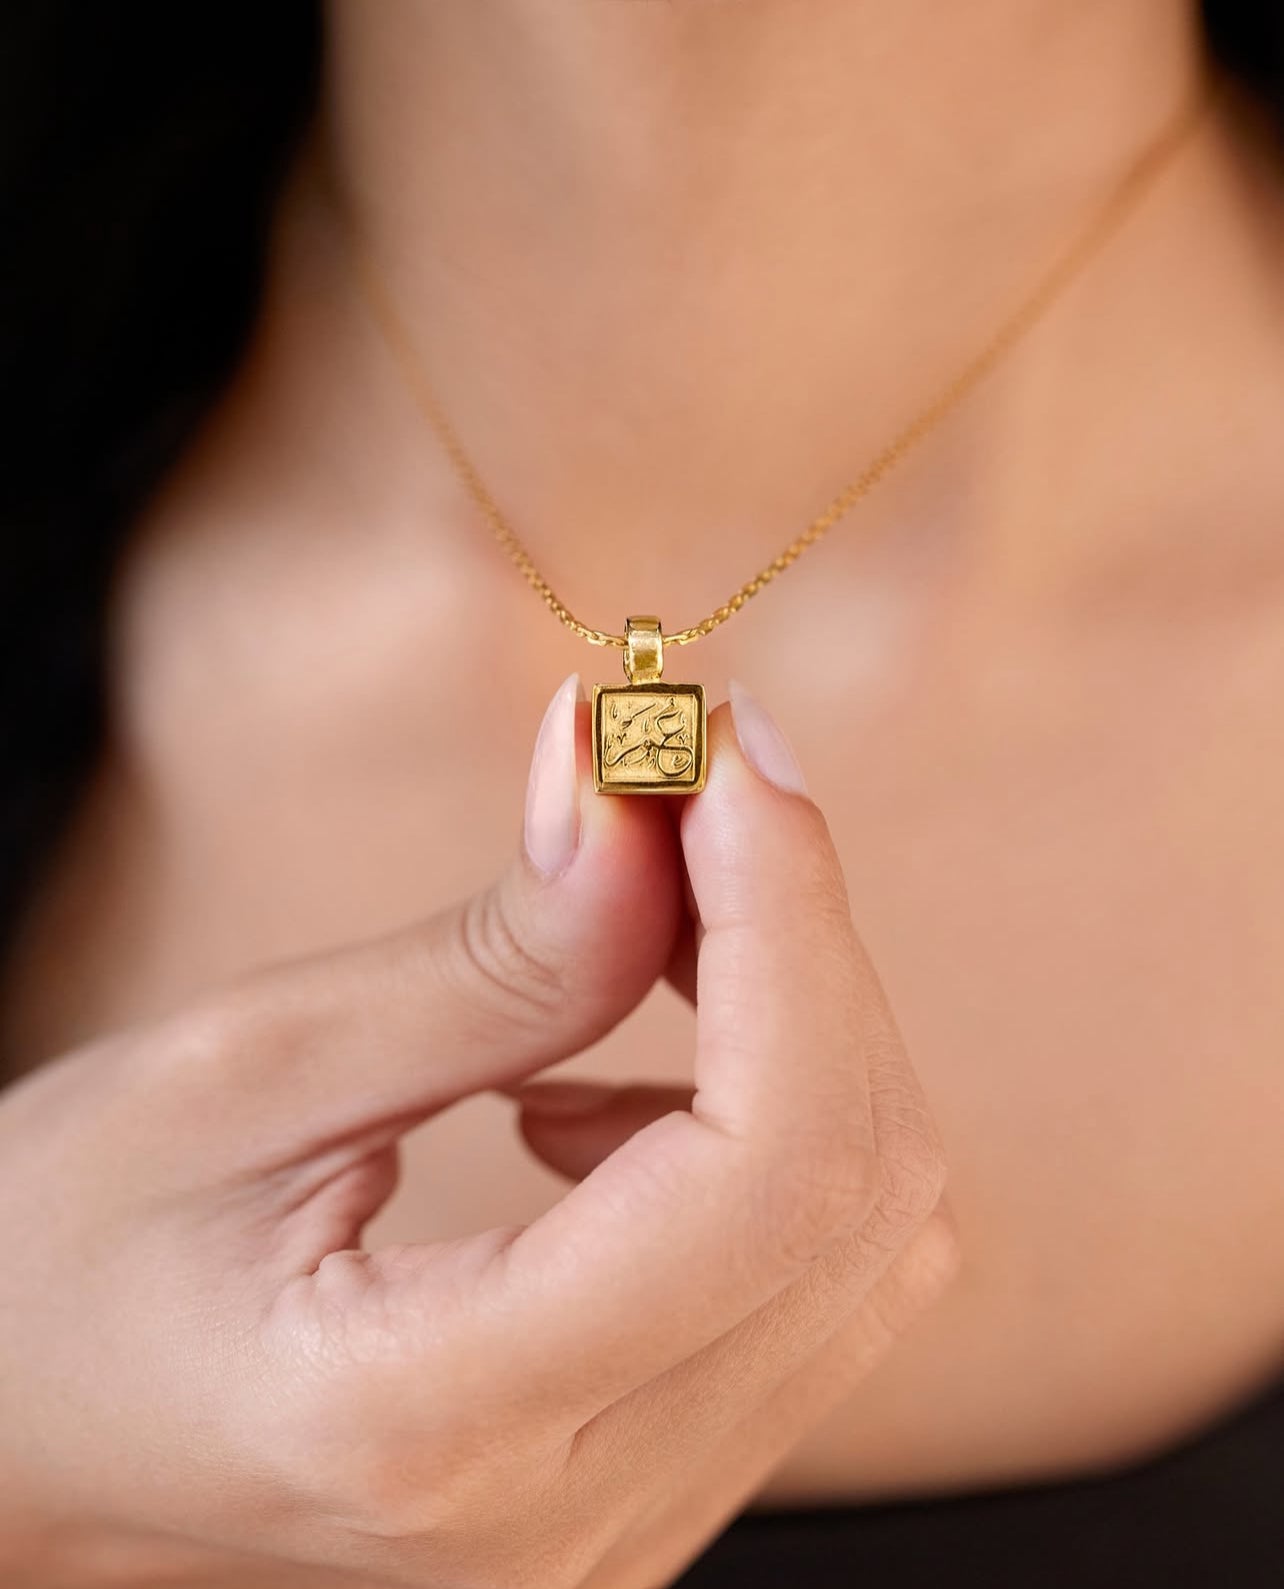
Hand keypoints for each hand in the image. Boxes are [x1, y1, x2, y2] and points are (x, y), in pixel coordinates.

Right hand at [0, 678, 954, 1587]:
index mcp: (444, 1422)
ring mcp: (628, 1520)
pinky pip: (811, 1277)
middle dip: (807, 947)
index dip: (790, 930)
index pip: (767, 1175)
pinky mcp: (643, 1476)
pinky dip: (768, 1122)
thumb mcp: (241, 1075)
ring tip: (653, 916)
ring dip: (800, 1027)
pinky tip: (612, 1079)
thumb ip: (489, 956)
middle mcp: (579, 1514)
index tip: (724, 760)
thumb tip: (639, 793)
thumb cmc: (58, 1262)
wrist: (16, 1436)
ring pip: (869, 1237)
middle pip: (854, 1195)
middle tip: (694, 786)